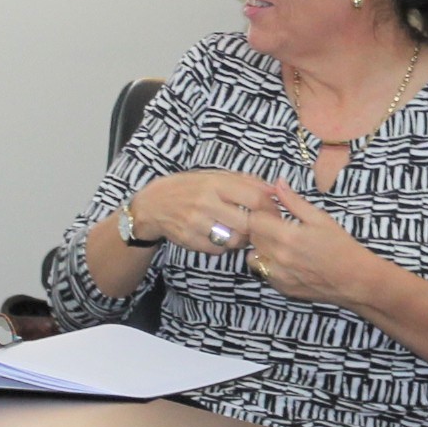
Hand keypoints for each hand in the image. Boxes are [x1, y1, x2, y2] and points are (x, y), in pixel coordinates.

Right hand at [128, 171, 279, 259]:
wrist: (152, 205)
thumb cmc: (189, 188)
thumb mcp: (214, 176)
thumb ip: (245, 182)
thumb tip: (275, 189)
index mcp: (215, 183)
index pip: (255, 198)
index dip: (271, 208)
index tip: (275, 212)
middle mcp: (206, 202)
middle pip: (248, 224)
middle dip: (258, 228)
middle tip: (261, 228)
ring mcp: (196, 223)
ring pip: (234, 240)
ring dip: (242, 239)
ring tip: (238, 231)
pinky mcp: (190, 240)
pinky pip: (218, 250)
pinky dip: (224, 246)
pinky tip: (219, 236)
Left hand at [241, 183, 379, 307]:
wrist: (355, 280)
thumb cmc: (341, 246)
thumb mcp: (320, 218)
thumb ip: (294, 201)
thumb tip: (278, 183)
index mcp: (288, 236)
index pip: (254, 219)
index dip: (261, 212)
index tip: (273, 212)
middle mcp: (279, 257)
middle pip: (252, 237)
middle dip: (261, 229)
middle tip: (278, 226)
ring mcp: (279, 275)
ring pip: (253, 257)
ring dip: (261, 248)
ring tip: (279, 244)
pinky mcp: (282, 288)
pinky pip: (264, 273)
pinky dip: (269, 265)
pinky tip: (286, 261)